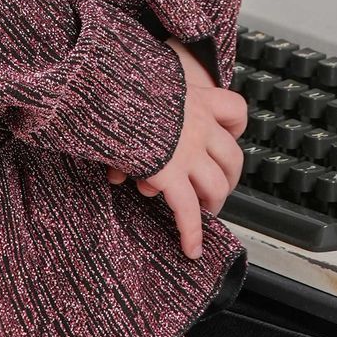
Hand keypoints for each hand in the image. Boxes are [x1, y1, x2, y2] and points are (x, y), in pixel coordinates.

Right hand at [106, 41, 245, 257]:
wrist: (101, 88)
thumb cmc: (112, 87)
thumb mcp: (135, 91)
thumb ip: (138, 122)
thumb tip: (119, 165)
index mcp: (192, 98)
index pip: (234, 111)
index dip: (232, 131)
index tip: (222, 141)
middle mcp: (198, 124)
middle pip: (232, 158)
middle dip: (227, 179)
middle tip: (213, 191)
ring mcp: (187, 150)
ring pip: (217, 187)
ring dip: (212, 205)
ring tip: (203, 216)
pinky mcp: (170, 173)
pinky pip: (189, 210)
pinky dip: (192, 233)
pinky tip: (191, 249)